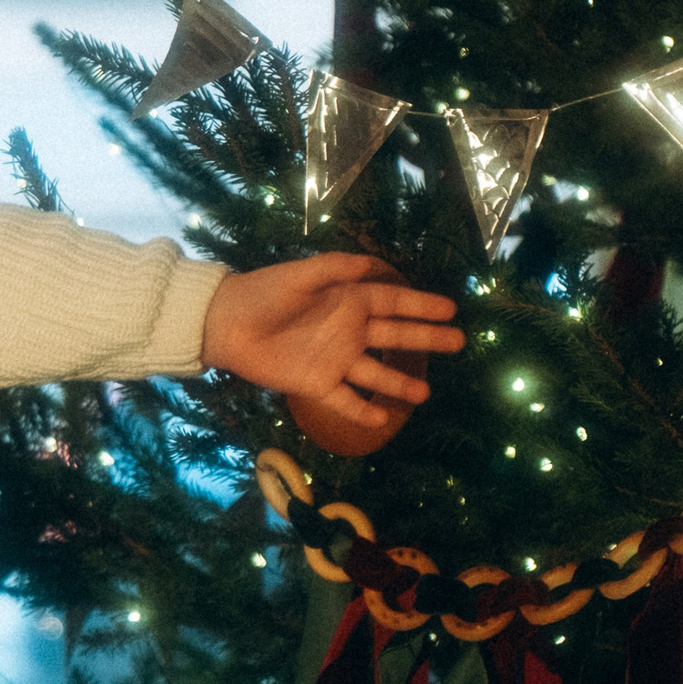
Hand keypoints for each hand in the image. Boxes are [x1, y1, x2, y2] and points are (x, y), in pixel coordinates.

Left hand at [202, 254, 464, 426]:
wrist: (224, 323)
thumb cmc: (262, 292)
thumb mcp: (300, 274)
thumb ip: (335, 268)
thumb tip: (375, 264)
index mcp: (346, 300)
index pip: (392, 302)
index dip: (421, 305)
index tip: (451, 309)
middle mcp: (347, 330)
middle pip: (394, 336)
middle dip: (425, 338)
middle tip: (458, 342)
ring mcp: (334, 359)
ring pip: (375, 373)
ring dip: (400, 383)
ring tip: (426, 394)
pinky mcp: (315, 383)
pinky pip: (344, 400)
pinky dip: (362, 410)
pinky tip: (383, 419)